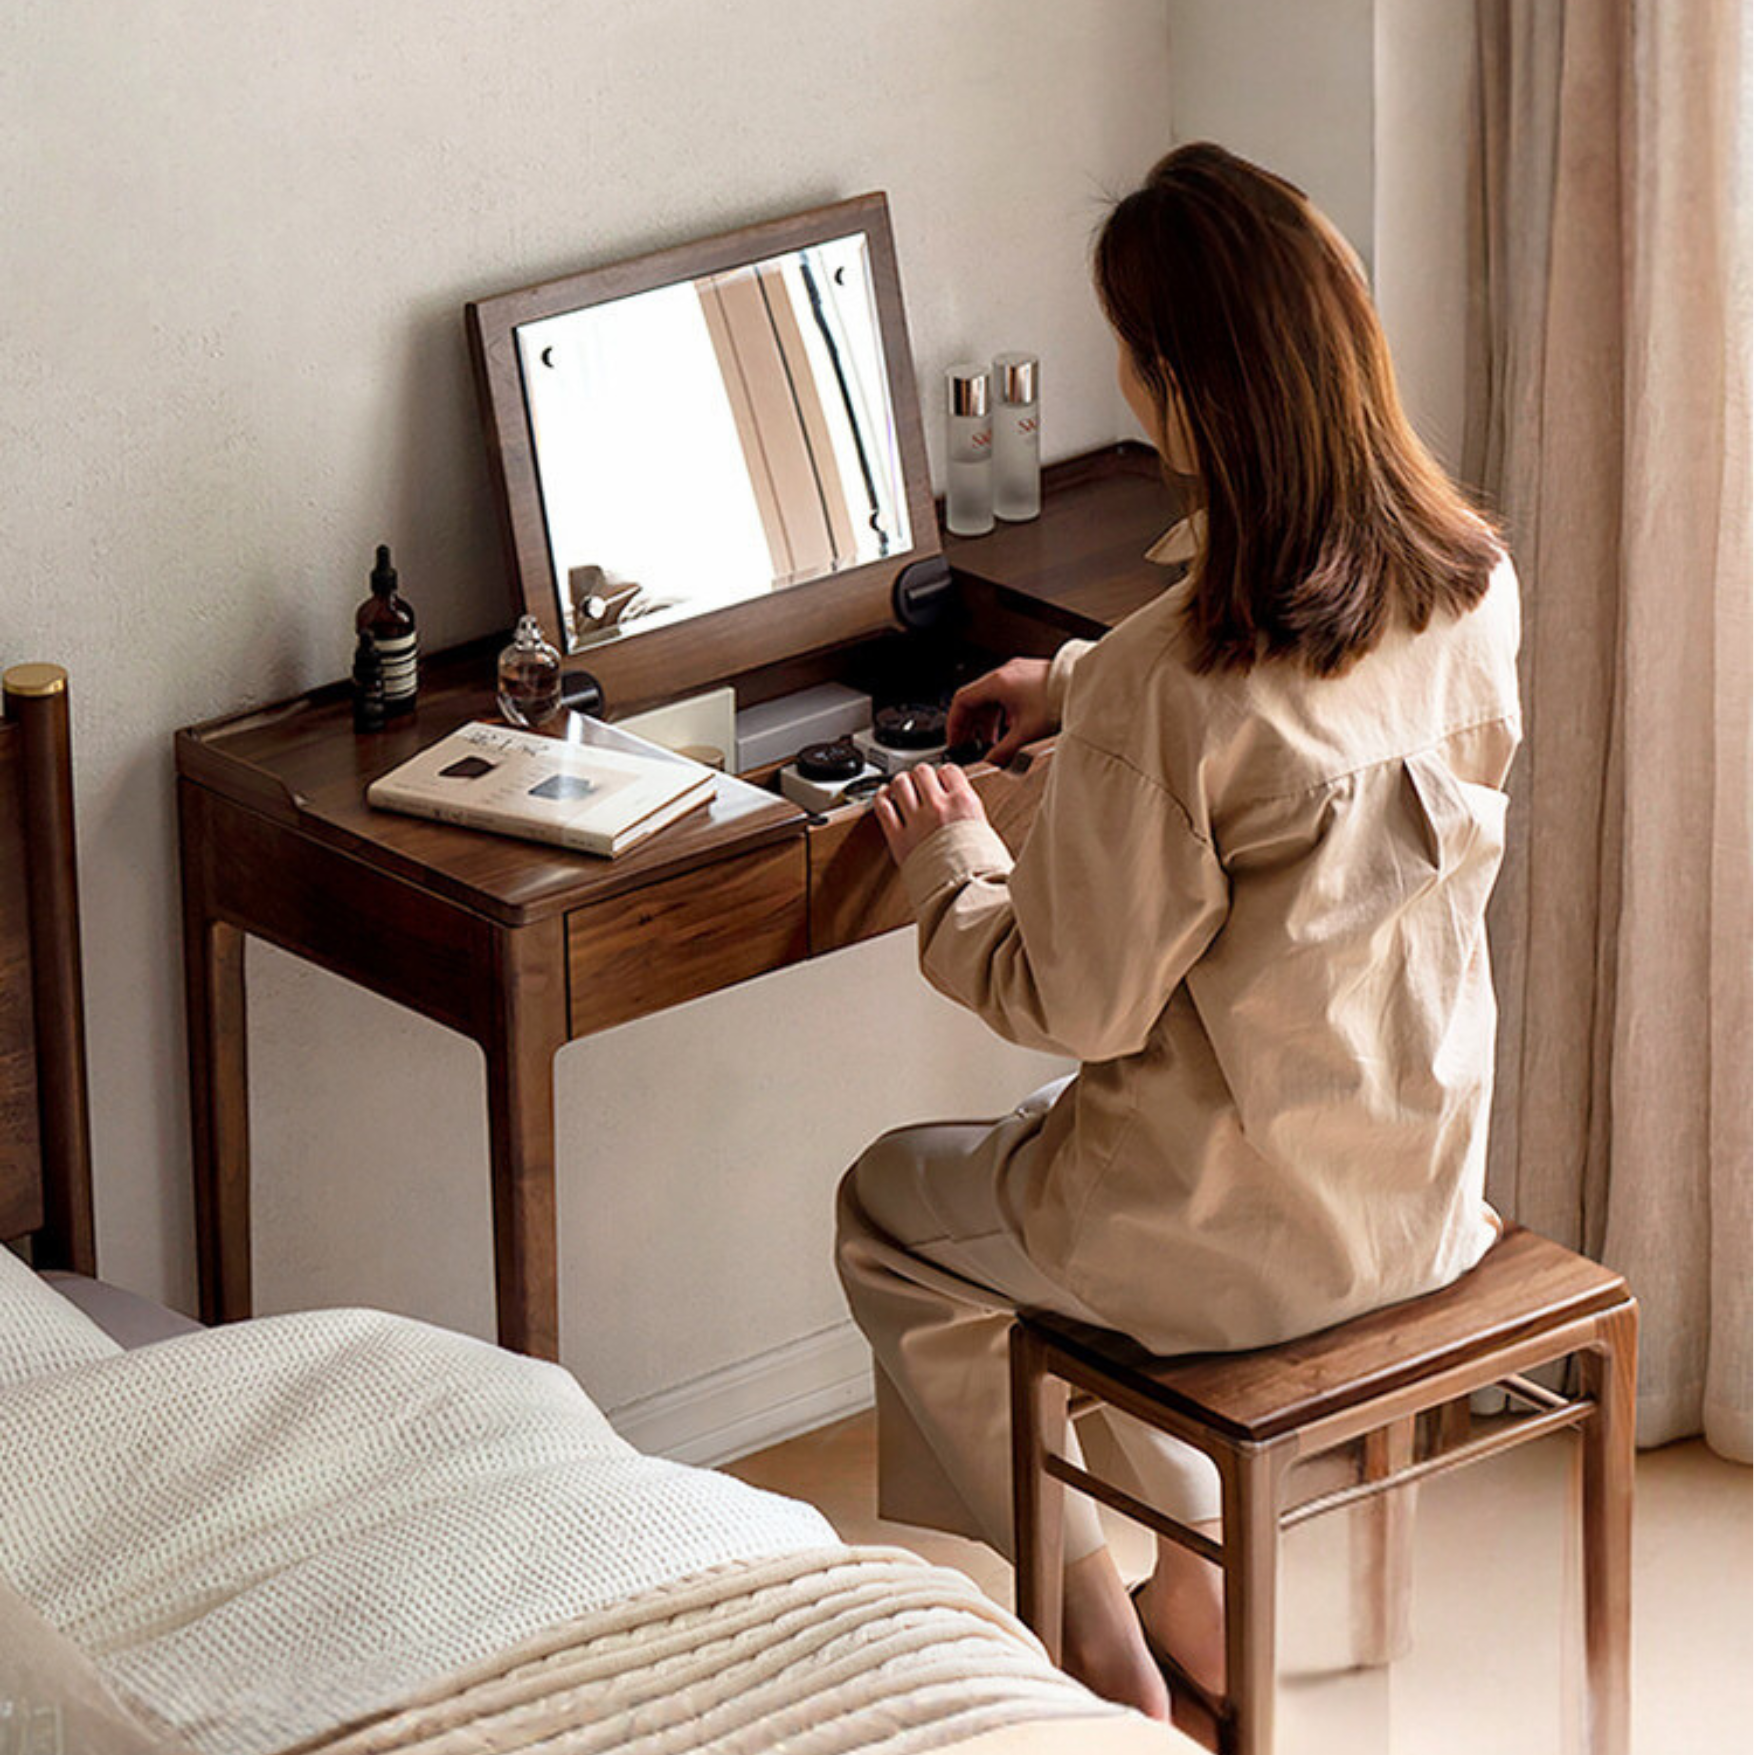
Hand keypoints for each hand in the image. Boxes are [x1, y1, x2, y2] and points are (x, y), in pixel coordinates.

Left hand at [874, 763, 988, 866]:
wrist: (965, 892)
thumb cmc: (978, 868)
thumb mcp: (984, 830)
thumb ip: (968, 810)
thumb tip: (959, 800)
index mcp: (963, 803)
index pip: (949, 770)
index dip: (944, 775)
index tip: (942, 781)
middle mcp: (938, 807)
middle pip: (922, 772)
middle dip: (921, 777)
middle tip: (922, 786)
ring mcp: (916, 821)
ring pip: (900, 783)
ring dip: (902, 784)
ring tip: (904, 791)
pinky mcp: (898, 837)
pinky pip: (883, 806)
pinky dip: (881, 797)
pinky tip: (885, 796)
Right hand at [947, 658, 1053, 765]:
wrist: (1086, 686)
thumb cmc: (1060, 700)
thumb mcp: (1026, 734)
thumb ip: (1003, 752)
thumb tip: (990, 763)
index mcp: (998, 683)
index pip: (961, 701)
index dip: (953, 723)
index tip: (954, 739)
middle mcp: (1006, 674)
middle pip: (975, 700)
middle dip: (971, 725)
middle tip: (970, 744)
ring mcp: (1019, 674)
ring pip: (992, 699)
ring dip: (988, 721)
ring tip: (992, 741)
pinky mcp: (1032, 678)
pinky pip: (1007, 696)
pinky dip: (1002, 713)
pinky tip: (1011, 728)